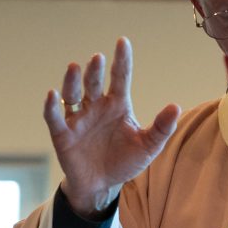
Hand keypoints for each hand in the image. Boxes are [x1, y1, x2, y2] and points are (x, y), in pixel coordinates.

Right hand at [41, 37, 179, 217]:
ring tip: (74, 67)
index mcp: (117, 105)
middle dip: (95, 70)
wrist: (101, 186)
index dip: (121, 60)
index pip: (120, 77)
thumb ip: (161, 128)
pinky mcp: (63, 133)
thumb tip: (175, 106)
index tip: (122, 42)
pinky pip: (55, 116)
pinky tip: (52, 94)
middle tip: (98, 58)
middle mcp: (96, 106)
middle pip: (94, 82)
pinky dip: (51, 106)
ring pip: (73, 94)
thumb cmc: (125, 162)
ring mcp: (78, 118)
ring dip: (72, 80)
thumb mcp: (148, 147)